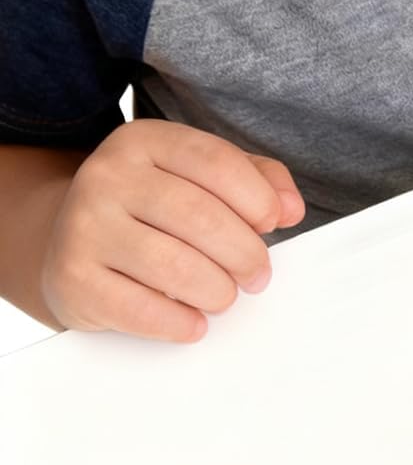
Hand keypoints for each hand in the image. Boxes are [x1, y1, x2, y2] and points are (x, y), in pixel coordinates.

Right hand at [40, 121, 305, 342]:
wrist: (69, 240)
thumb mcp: (202, 178)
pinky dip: (181, 323)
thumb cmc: (153, 211)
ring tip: (223, 296)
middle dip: (245, 255)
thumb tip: (291, 208)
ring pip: (174, 267)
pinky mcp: (72, 278)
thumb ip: (258, 180)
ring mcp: (84, 226)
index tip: (272, 223)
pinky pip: (142, 309)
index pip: (216, 162)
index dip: (258, 198)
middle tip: (257, 275)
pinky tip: (194, 322)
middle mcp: (107, 176)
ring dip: (217, 292)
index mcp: (144, 142)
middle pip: (200, 217)